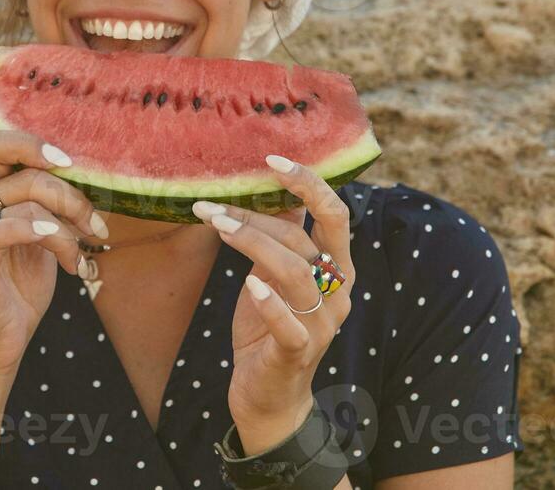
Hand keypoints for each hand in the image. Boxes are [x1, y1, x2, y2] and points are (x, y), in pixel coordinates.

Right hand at [0, 130, 110, 376]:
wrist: (0, 343)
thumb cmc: (21, 288)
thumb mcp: (43, 237)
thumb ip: (51, 205)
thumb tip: (86, 176)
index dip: (30, 144)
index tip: (68, 163)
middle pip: (24, 174)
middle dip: (69, 197)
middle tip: (94, 226)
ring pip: (25, 203)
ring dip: (64, 230)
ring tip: (77, 258)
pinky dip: (33, 231)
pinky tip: (58, 248)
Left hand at [191, 154, 355, 452]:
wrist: (268, 395)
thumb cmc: (269, 326)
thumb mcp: (275, 275)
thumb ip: (282, 237)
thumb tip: (271, 187)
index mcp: (337, 268)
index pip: (336, 215)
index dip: (309, 183)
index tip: (273, 158)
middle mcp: (338, 293)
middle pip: (312, 238)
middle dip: (263, 214)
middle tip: (215, 205)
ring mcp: (321, 324)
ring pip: (296, 271)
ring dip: (253, 244)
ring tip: (216, 227)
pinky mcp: (298, 352)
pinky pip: (290, 324)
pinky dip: (269, 302)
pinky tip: (249, 284)